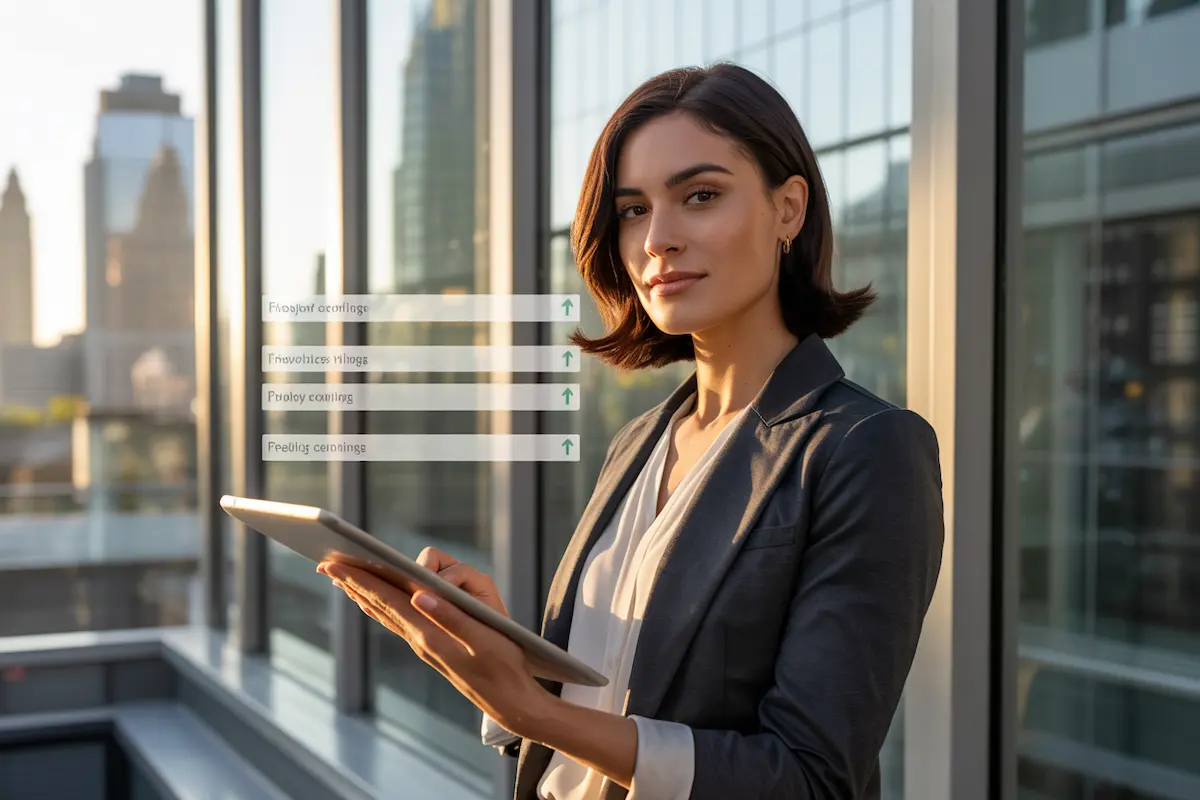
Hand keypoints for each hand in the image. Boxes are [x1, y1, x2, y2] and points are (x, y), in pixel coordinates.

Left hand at [318, 547, 552, 739]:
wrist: (511, 702)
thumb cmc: (504, 667)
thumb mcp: (483, 639)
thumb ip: (451, 616)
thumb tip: (418, 595)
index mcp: (429, 634)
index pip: (388, 600)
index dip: (361, 580)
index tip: (336, 564)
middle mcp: (420, 641)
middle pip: (379, 606)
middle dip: (353, 584)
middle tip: (325, 566)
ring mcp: (424, 646)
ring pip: (385, 615)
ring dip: (363, 595)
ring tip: (343, 581)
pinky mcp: (432, 649)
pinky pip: (397, 623)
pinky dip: (381, 607)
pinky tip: (377, 603)